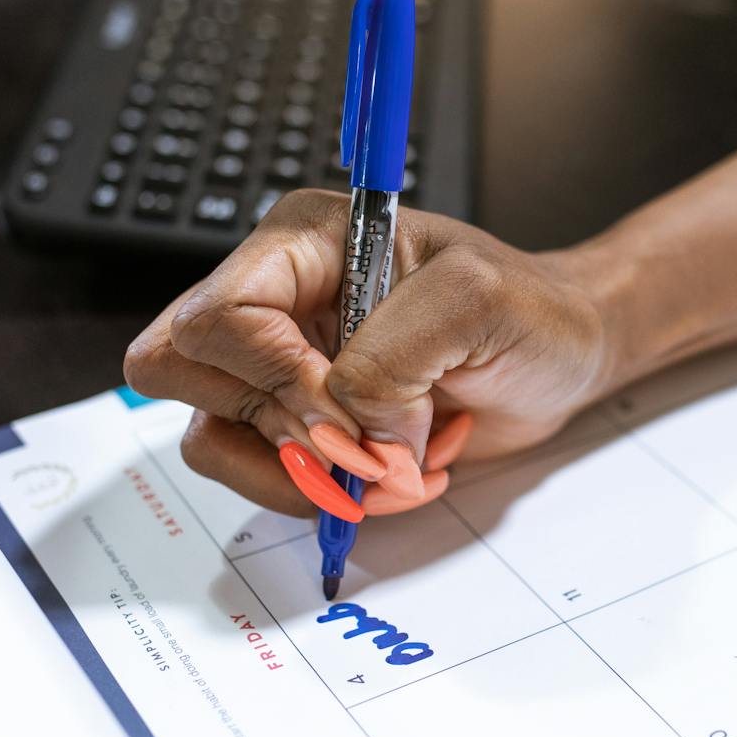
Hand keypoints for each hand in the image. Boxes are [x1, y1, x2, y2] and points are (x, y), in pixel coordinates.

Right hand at [123, 190, 616, 516]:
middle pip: (176, 367)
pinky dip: (315, 494)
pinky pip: (254, 475)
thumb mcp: (476, 300)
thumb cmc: (528, 308)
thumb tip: (346, 429)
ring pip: (209, 435)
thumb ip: (394, 356)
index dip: (274, 376)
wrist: (560, 354)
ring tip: (386, 461)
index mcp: (300, 242)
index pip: (219, 314)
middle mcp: (273, 299)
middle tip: (358, 439)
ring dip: (299, 472)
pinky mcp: (295, 425)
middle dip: (272, 423)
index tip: (348, 409)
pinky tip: (381, 473)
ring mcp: (277, 366)